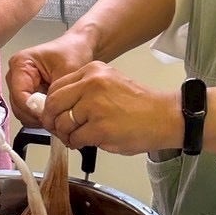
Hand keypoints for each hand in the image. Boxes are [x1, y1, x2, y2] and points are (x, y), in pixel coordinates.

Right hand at [7, 28, 97, 122]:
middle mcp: (16, 75)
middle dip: (36, 115)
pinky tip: (55, 112)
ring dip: (39, 117)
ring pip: (22, 112)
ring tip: (58, 114)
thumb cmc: (73, 52)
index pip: (19, 95)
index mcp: (20, 64)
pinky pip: (29, 113)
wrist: (79, 48)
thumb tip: (45, 113)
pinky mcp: (27, 94)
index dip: (33, 110)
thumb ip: (55, 94)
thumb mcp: (68, 71)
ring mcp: (20, 86)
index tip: (50, 116)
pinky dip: (41, 116)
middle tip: (56, 118)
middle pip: (18, 106)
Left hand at [42, 63, 182, 156]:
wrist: (165, 117)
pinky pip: (75, 139)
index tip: (54, 116)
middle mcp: (91, 84)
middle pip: (53, 104)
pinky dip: (78, 144)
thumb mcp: (108, 84)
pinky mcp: (99, 127)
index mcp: (92, 71)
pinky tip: (89, 142)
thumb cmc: (139, 105)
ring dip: (67, 135)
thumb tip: (58, 109)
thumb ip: (83, 91)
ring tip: (79, 137)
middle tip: (60, 130)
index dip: (51, 106)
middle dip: (52, 121)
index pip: (56, 87)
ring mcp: (94, 106)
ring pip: (62, 124)